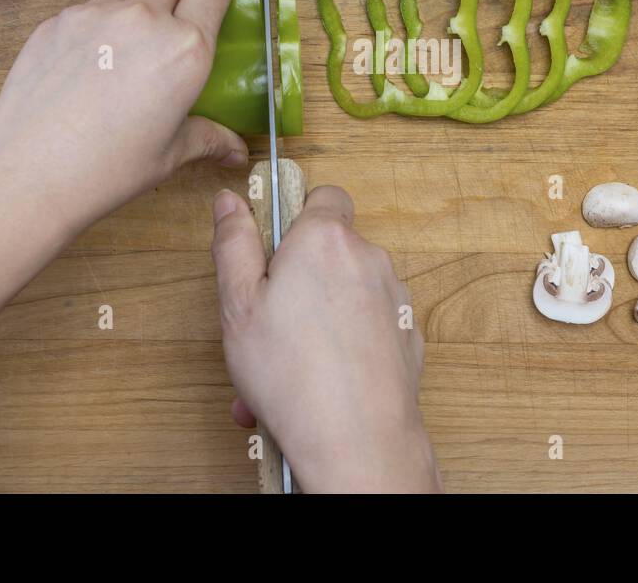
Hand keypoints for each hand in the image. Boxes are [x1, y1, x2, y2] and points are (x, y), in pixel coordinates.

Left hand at [0, 0, 249, 374]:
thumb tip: (236, 152)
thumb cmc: (107, 168)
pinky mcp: (60, 20)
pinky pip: (93, 0)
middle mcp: (146, 19)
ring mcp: (98, 14)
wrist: (29, 168)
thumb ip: (206, 138)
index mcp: (187, 50)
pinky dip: (108, 5)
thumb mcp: (169, 154)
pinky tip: (104, 33)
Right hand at [211, 186, 441, 492]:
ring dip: (316, 320)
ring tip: (282, 368)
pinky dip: (344, 344)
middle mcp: (368, 259)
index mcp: (325, 240)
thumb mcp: (238, 305)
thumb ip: (234, 244)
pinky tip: (317, 380)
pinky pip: (368, 325)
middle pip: (331, 252)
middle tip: (266, 325)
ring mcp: (394, 297)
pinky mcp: (407, 333)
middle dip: (298, 282)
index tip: (274, 248)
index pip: (324, 196)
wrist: (356, 440)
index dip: (297, 217)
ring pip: (346, 295)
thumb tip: (230, 203)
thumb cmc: (292, 375)